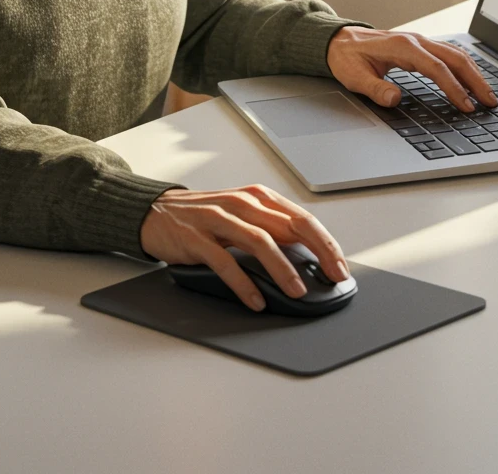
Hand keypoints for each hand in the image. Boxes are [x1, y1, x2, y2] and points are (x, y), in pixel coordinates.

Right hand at [139, 184, 349, 311]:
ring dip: (282, 268)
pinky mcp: (197, 237)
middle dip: (317, 252)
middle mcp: (243, 204)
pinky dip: (243, 283)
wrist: (157, 211)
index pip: (302, 218)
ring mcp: (219, 219)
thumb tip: (309, 257)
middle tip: (333, 276)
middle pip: (289, 226)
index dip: (325, 243)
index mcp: (258, 197)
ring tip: (297, 291)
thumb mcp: (243, 215)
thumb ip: (271, 228)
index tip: (340, 267)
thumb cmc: (206, 215)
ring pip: (259, 241)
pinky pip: (225, 261)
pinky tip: (256, 299)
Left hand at [326, 26, 497, 111]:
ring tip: (487, 94)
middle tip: (490, 101)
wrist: (340, 41)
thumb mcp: (354, 77)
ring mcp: (420, 42)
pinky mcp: (421, 46)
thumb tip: (395, 99)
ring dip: (474, 72)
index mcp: (403, 47)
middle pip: (454, 58)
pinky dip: (465, 66)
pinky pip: (449, 54)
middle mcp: (416, 41)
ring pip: (455, 54)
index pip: (436, 68)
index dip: (454, 88)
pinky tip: (472, 79)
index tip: (466, 105)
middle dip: (475, 80)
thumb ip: (375, 88)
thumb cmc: (347, 58)